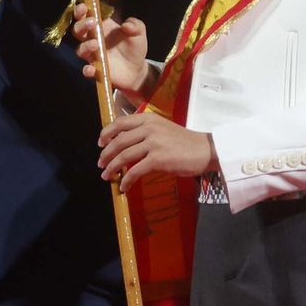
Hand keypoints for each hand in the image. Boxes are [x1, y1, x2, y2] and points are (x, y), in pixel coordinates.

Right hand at [72, 4, 149, 94]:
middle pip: (78, 30)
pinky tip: (92, 69)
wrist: (137, 69)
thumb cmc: (135, 47)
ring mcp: (93, 55)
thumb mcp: (139, 32)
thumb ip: (135, 25)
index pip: (86, 15)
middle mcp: (93, 39)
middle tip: (92, 23)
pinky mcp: (96, 70)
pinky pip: (87, 70)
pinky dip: (87, 70)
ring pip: (80, 49)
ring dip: (86, 46)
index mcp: (101, 26)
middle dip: (81, 25)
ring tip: (96, 44)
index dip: (81, 10)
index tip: (83, 7)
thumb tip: (127, 25)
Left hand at [97, 113, 215, 190]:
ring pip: (124, 156)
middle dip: (106, 154)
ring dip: (112, 167)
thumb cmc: (185, 142)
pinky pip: (135, 171)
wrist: (205, 150)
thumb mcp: (163, 129)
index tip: (100, 142)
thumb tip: (126, 143)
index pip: (120, 123)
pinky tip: (124, 187)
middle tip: (100, 163)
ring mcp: (153, 143)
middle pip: (119, 141)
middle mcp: (149, 128)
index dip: (107, 133)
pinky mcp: (158, 159)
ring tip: (106, 175)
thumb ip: (146, 132)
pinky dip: (126, 180)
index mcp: (149, 118)